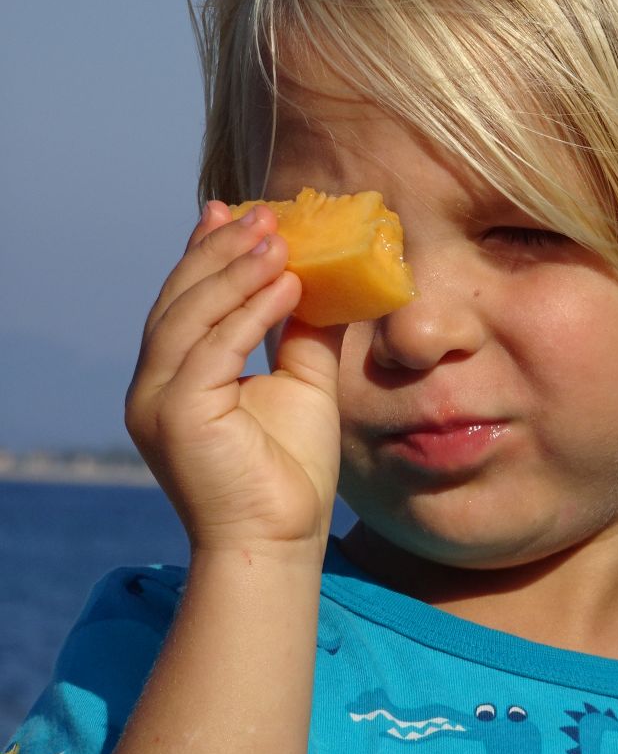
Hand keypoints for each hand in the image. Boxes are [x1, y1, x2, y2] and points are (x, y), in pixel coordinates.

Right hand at [125, 201, 341, 556]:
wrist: (281, 542)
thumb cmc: (289, 472)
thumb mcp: (301, 382)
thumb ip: (303, 332)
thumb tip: (327, 278)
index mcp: (175, 377)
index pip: (185, 301)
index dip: (206, 252)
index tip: (235, 210)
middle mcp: (153, 386)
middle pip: (181, 299)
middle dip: (221, 250)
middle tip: (262, 213)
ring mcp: (156, 401)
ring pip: (191, 315)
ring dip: (236, 270)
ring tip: (278, 238)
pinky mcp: (175, 415)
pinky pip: (213, 348)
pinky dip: (249, 311)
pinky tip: (286, 284)